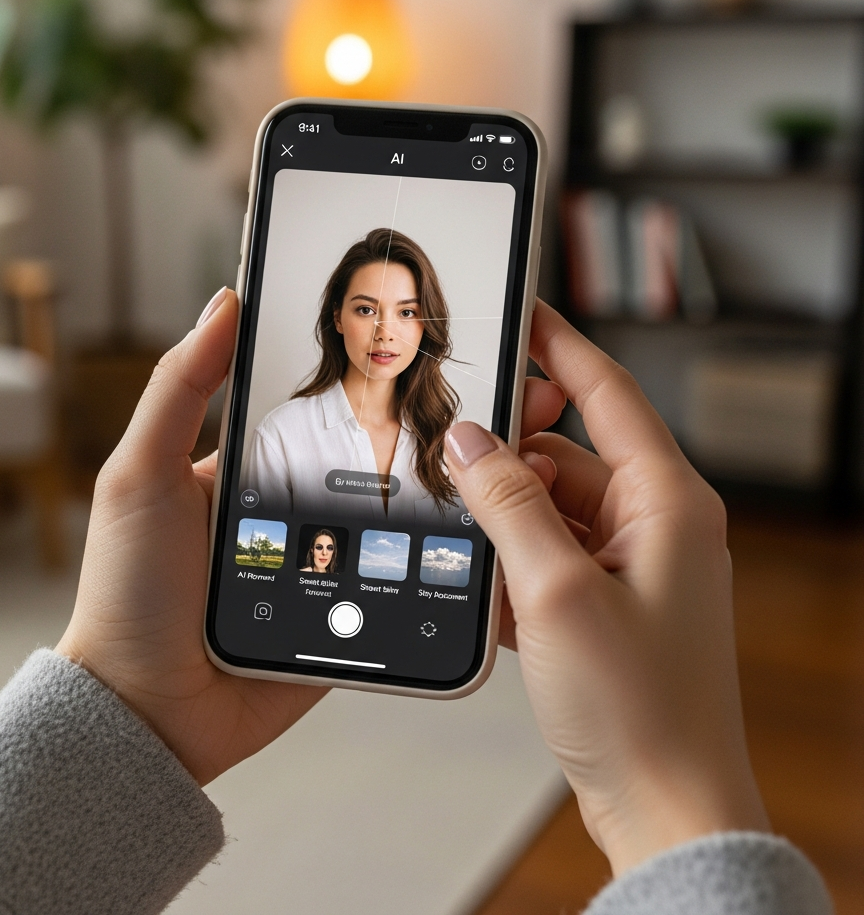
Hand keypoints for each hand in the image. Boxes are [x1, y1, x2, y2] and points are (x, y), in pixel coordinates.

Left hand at [56, 288, 566, 784]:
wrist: (148, 711)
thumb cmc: (129, 589)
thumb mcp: (140, 474)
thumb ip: (180, 389)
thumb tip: (225, 302)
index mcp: (250, 470)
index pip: (317, 411)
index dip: (367, 380)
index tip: (422, 348)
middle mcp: (294, 513)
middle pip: (371, 463)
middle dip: (432, 433)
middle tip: (504, 398)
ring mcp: (326, 567)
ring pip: (399, 521)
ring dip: (448, 498)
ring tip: (517, 462)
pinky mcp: (349, 618)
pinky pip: (401, 585)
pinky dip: (439, 568)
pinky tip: (490, 538)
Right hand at [444, 301, 768, 875]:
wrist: (665, 809)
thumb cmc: (641, 712)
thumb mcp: (555, 592)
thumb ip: (509, 502)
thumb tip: (470, 439)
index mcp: (667, 502)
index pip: (607, 392)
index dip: (560, 346)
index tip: (521, 311)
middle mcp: (656, 524)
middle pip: (569, 451)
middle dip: (510, 455)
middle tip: (453, 455)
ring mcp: (632, 564)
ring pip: (551, 505)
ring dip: (506, 519)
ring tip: (470, 545)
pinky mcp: (607, 601)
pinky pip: (550, 553)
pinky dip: (515, 562)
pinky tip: (492, 596)